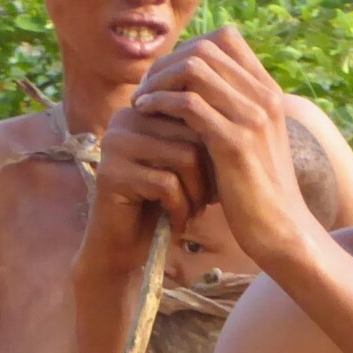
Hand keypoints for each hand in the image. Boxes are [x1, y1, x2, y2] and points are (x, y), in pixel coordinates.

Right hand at [84, 102, 211, 278]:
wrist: (126, 245)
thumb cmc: (162, 202)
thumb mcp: (184, 161)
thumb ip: (200, 132)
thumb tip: (241, 115)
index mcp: (144, 108)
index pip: (196, 113)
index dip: (214, 149)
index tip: (217, 180)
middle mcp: (125, 118)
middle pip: (193, 134)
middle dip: (208, 173)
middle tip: (206, 201)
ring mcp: (114, 144)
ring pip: (183, 157)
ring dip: (197, 193)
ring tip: (193, 211)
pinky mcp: (111, 174)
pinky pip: (166, 184)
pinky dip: (181, 208)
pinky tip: (177, 223)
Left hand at [132, 29, 317, 268]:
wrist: (280, 228)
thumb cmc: (255, 189)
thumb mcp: (245, 140)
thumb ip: (227, 111)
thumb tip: (191, 90)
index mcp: (268, 91)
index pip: (227, 39)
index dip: (188, 48)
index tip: (165, 76)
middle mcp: (264, 97)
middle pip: (205, 48)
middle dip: (166, 64)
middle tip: (145, 89)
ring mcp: (252, 118)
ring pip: (194, 68)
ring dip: (158, 81)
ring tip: (140, 102)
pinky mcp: (234, 143)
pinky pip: (189, 104)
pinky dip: (160, 103)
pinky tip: (145, 114)